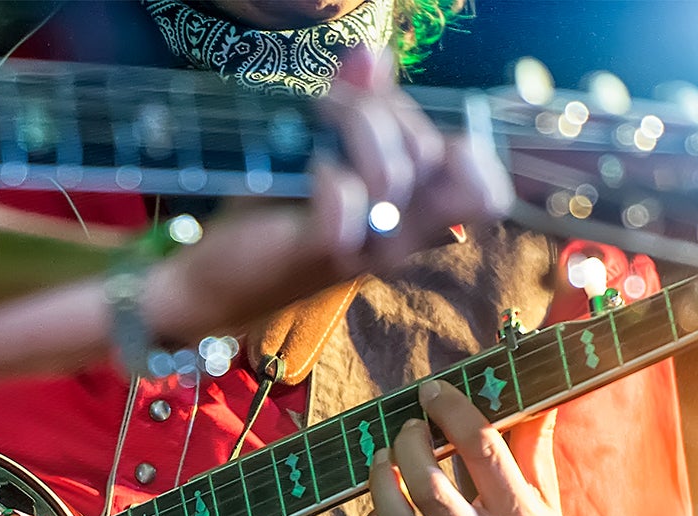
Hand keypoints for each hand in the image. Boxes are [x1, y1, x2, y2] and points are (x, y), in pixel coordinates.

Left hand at [152, 47, 511, 337]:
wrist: (213, 278)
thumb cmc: (271, 217)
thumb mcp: (322, 151)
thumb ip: (357, 105)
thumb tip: (373, 54)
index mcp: (409, 216)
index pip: (484, 191)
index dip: (472, 155)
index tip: (414, 133)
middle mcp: (397, 236)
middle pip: (433, 156)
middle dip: (388, 113)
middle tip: (335, 108)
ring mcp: (363, 248)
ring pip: (395, 173)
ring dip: (356, 127)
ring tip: (317, 124)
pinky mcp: (321, 252)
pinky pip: (349, 202)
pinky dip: (330, 175)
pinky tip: (308, 173)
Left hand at [349, 380, 578, 515]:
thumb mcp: (546, 505)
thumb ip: (533, 451)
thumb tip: (535, 396)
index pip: (484, 452)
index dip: (452, 413)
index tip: (433, 393)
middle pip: (430, 489)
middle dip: (410, 446)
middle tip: (408, 429)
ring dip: (380, 486)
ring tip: (382, 460)